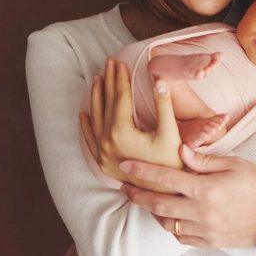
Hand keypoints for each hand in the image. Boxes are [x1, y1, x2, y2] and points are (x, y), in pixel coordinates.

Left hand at [80, 58, 182, 189]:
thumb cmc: (172, 163)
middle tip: (109, 63)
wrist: (164, 194)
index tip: (120, 62)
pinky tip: (84, 112)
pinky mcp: (103, 163)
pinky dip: (85, 125)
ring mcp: (103, 154)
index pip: (119, 97)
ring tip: (97, 79)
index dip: (120, 78)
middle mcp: (107, 142)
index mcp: (122, 131)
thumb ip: (164, 104)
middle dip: (107, 81)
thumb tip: (159, 79)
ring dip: (96, 97)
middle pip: (106, 104)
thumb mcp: (171, 131)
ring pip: (95, 119)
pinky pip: (89, 140)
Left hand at [119, 145, 255, 247]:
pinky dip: (171, 226)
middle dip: (138, 195)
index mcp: (207, 189)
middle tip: (124, 186)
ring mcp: (205, 230)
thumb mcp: (234, 164)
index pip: (167, 179)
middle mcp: (203, 212)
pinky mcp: (209, 241)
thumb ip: (205, 160)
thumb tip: (180, 151)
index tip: (127, 166)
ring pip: (167, 223)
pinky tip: (169, 215)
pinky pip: (181, 237)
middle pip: (159, 204)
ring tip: (146, 199)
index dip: (144, 171)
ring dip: (153, 211)